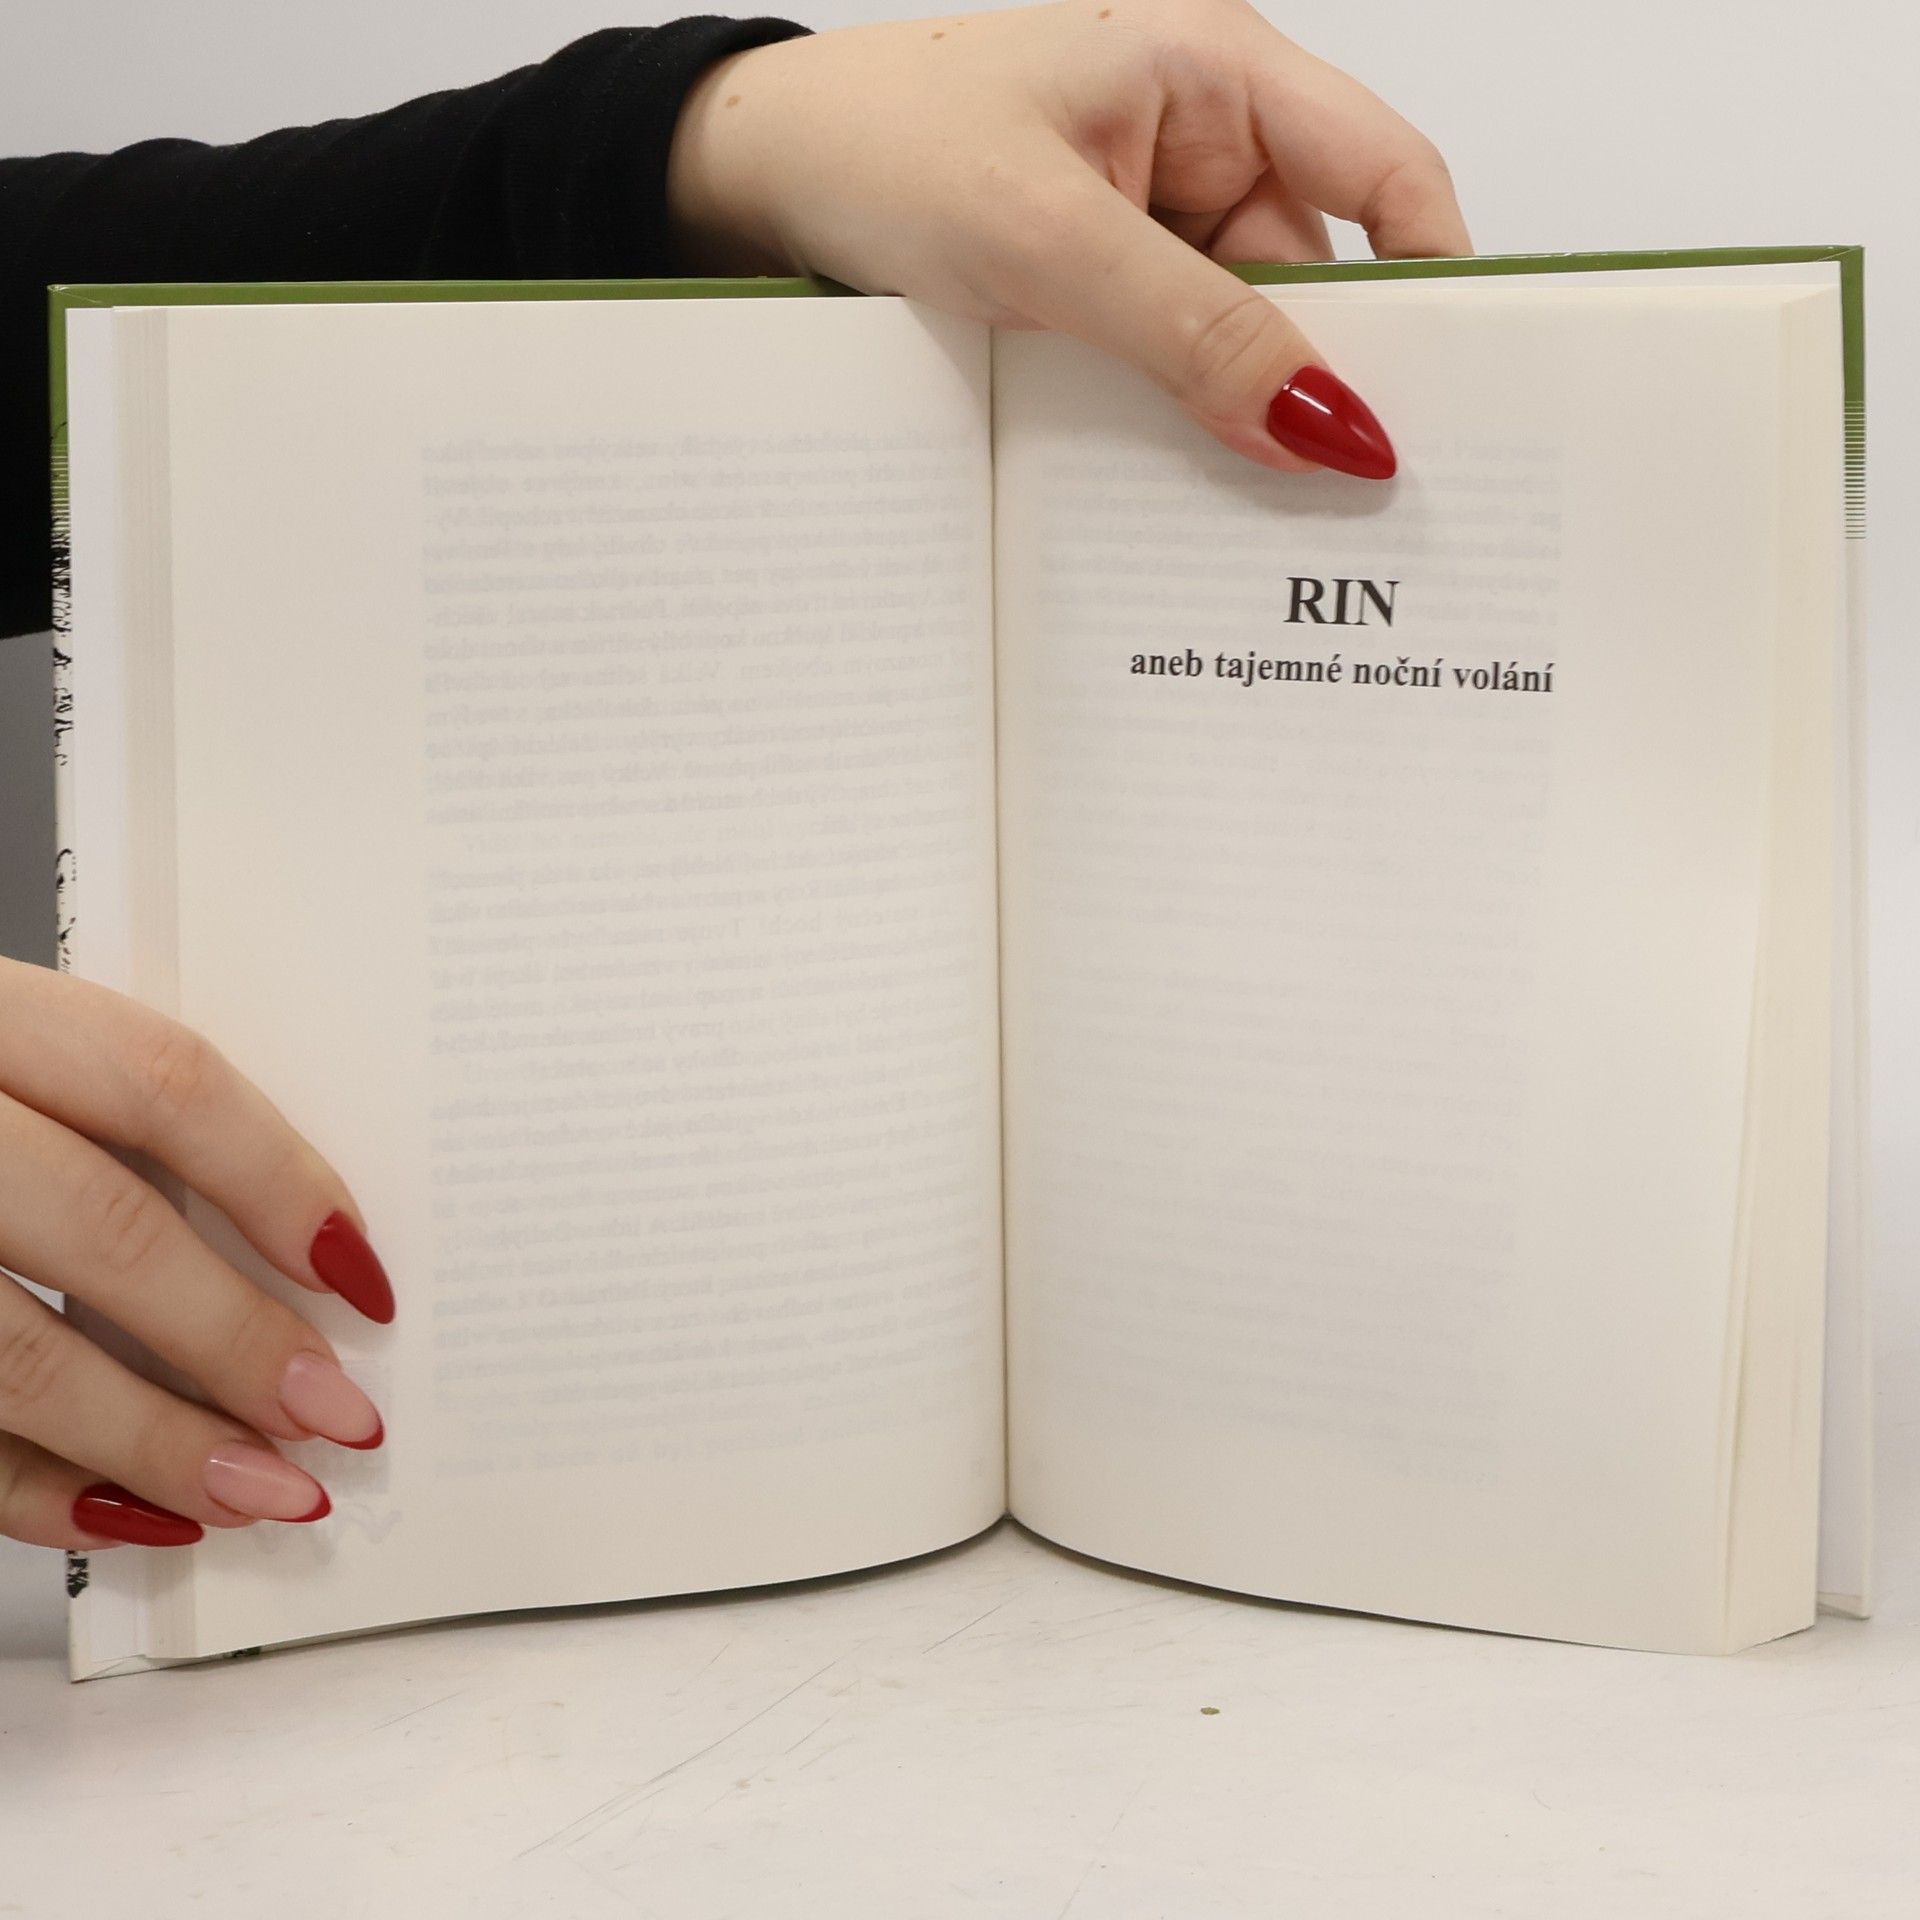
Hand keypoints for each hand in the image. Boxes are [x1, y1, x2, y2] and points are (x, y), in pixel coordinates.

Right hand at [0, 958, 390, 1551]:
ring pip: (16, 1355)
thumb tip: (301, 1251)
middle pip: (105, 1225)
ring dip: (157, 1442)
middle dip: (237, 1338)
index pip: (163, 1081)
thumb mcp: (24, 1062)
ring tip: (264, 1491)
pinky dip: (36, 1493)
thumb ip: (128, 1133)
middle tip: (335, 1413)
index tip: (360, 1272)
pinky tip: (132, 1514)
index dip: (279, 1181)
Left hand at [667, 0, 1469, 477]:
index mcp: (1217, 72)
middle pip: (1310, 278)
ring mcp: (1145, 218)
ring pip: (1234, 336)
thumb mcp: (1048, 241)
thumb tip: (1330, 426)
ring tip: (1217, 499)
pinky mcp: (1095, 282)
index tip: (1454, 397)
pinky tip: (1154, 473)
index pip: (1385, 172)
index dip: (1434, 281)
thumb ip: (1196, 333)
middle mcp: (1199, 140)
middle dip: (1310, 380)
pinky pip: (1166, 360)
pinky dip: (1166, 417)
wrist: (752, 181)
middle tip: (1332, 503)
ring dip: (1224, 412)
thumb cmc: (880, 147)